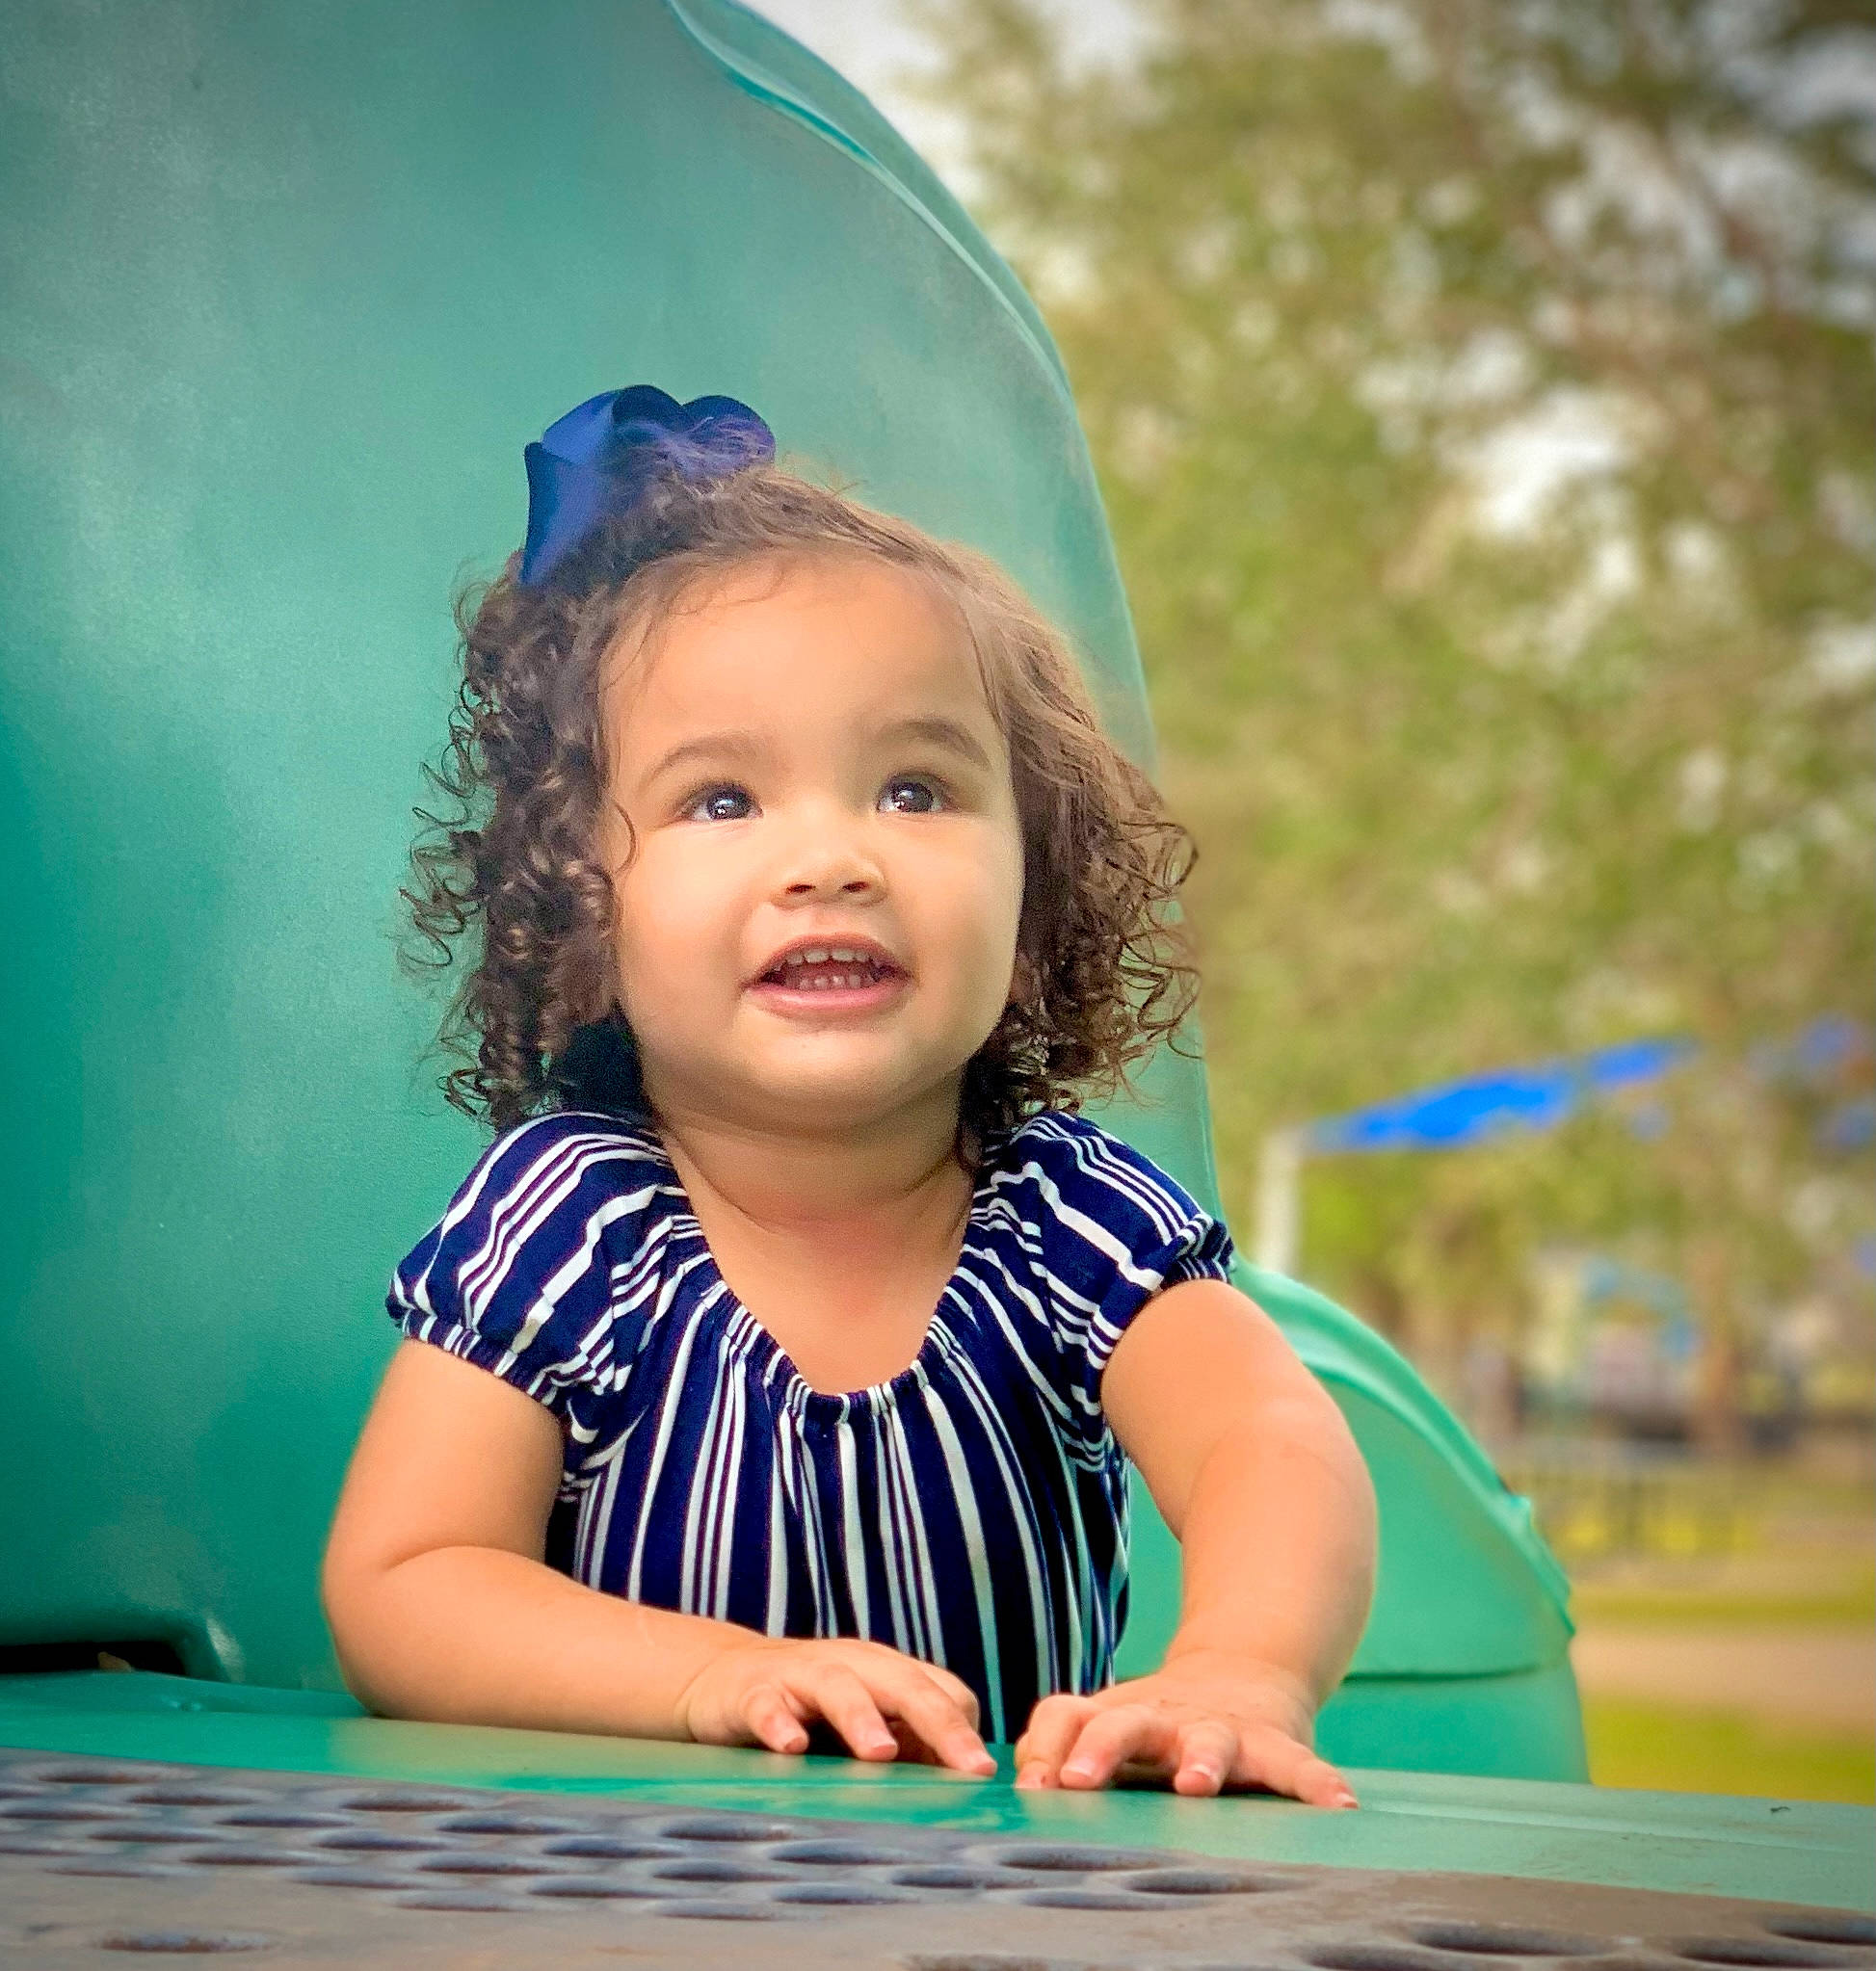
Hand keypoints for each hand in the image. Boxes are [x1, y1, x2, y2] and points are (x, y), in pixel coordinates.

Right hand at [677, 1636, 995, 1775]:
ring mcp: (800, 1674)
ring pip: (838, 1686)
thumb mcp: (865, 1720)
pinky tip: (792, 1746)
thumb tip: (962, 1789)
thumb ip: (909, 1744)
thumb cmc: (809, 1708)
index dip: (963, 1730)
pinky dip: (779, 1722)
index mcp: (886, 1672)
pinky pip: (768, 1704)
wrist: (721, 1680)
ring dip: (862, 1717)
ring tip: (883, 1753)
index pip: (942, 1690)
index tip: (982, 1775)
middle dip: (940, 1723)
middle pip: (903, 1684)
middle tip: (970, 1767)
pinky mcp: (753, 1691)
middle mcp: (851, 1665)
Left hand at [1013, 1649, 1356, 1804]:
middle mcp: (1163, 1718)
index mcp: (1117, 1716)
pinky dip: (1317, 1783)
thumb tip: (1025, 1780)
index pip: (1068, 1716)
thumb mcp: (1103, 1722)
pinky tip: (1339, 1804)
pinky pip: (1296, 1765)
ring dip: (1202, 1760)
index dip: (1046, 1746)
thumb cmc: (1155, 1719)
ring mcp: (1218, 1728)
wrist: (1241, 1673)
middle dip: (1102, 1748)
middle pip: (1126, 1722)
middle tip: (1079, 1778)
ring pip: (1208, 1741)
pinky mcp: (1272, 1742)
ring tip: (1197, 1783)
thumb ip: (1059, 1742)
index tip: (1036, 1785)